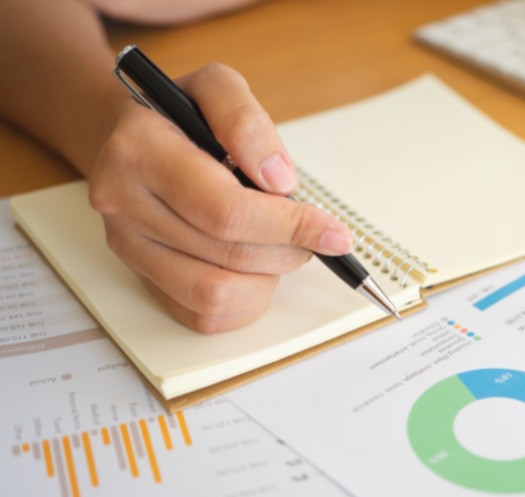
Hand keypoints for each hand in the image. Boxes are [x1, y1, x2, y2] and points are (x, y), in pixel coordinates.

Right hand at [89, 63, 351, 332]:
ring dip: (267, 278)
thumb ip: (246, 122)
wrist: (128, 138)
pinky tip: (257, 270)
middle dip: (289, 250)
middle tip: (312, 235)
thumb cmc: (181, 116)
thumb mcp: (217, 89)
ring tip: (278, 247)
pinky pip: (203, 315)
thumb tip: (279, 180)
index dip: (291, 227)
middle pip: (228, 254)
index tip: (336, 234)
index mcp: (140, 151)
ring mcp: (129, 247)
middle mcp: (124, 203)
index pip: (226, 210)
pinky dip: (246, 301)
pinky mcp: (141, 278)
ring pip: (216, 294)